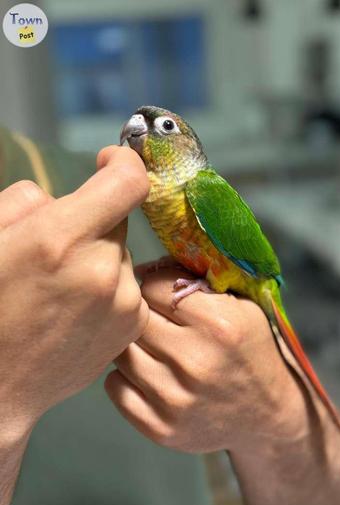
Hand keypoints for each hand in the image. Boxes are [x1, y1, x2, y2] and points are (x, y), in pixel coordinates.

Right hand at [0, 146, 148, 430]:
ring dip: (99, 258)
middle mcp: (102, 269)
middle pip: (117, 220)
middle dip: (91, 223)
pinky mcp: (132, 326)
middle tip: (58, 250)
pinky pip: (128, 285)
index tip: (107, 161)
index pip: (128, 182)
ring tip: (62, 290)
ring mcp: (123, 302)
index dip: (123, 161)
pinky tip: (76, 310)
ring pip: (120, 255)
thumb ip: (25, 202)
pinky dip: (109, 287)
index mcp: (60, 239)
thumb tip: (58, 200)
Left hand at [105, 266, 305, 452]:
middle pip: (136, 318)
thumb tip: (144, 267)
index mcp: (217, 324)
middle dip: (142, 312)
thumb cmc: (251, 352)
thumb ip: (198, 282)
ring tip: (152, 345)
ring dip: (132, 344)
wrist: (267, 415)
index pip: (154, 286)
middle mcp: (195, 361)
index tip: (159, 291)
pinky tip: (146, 373)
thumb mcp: (242, 306)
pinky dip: (124, 377)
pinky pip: (114, 388)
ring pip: (121, 352)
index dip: (154, 284)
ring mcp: (176, 399)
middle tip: (154, 317)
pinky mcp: (161, 428)